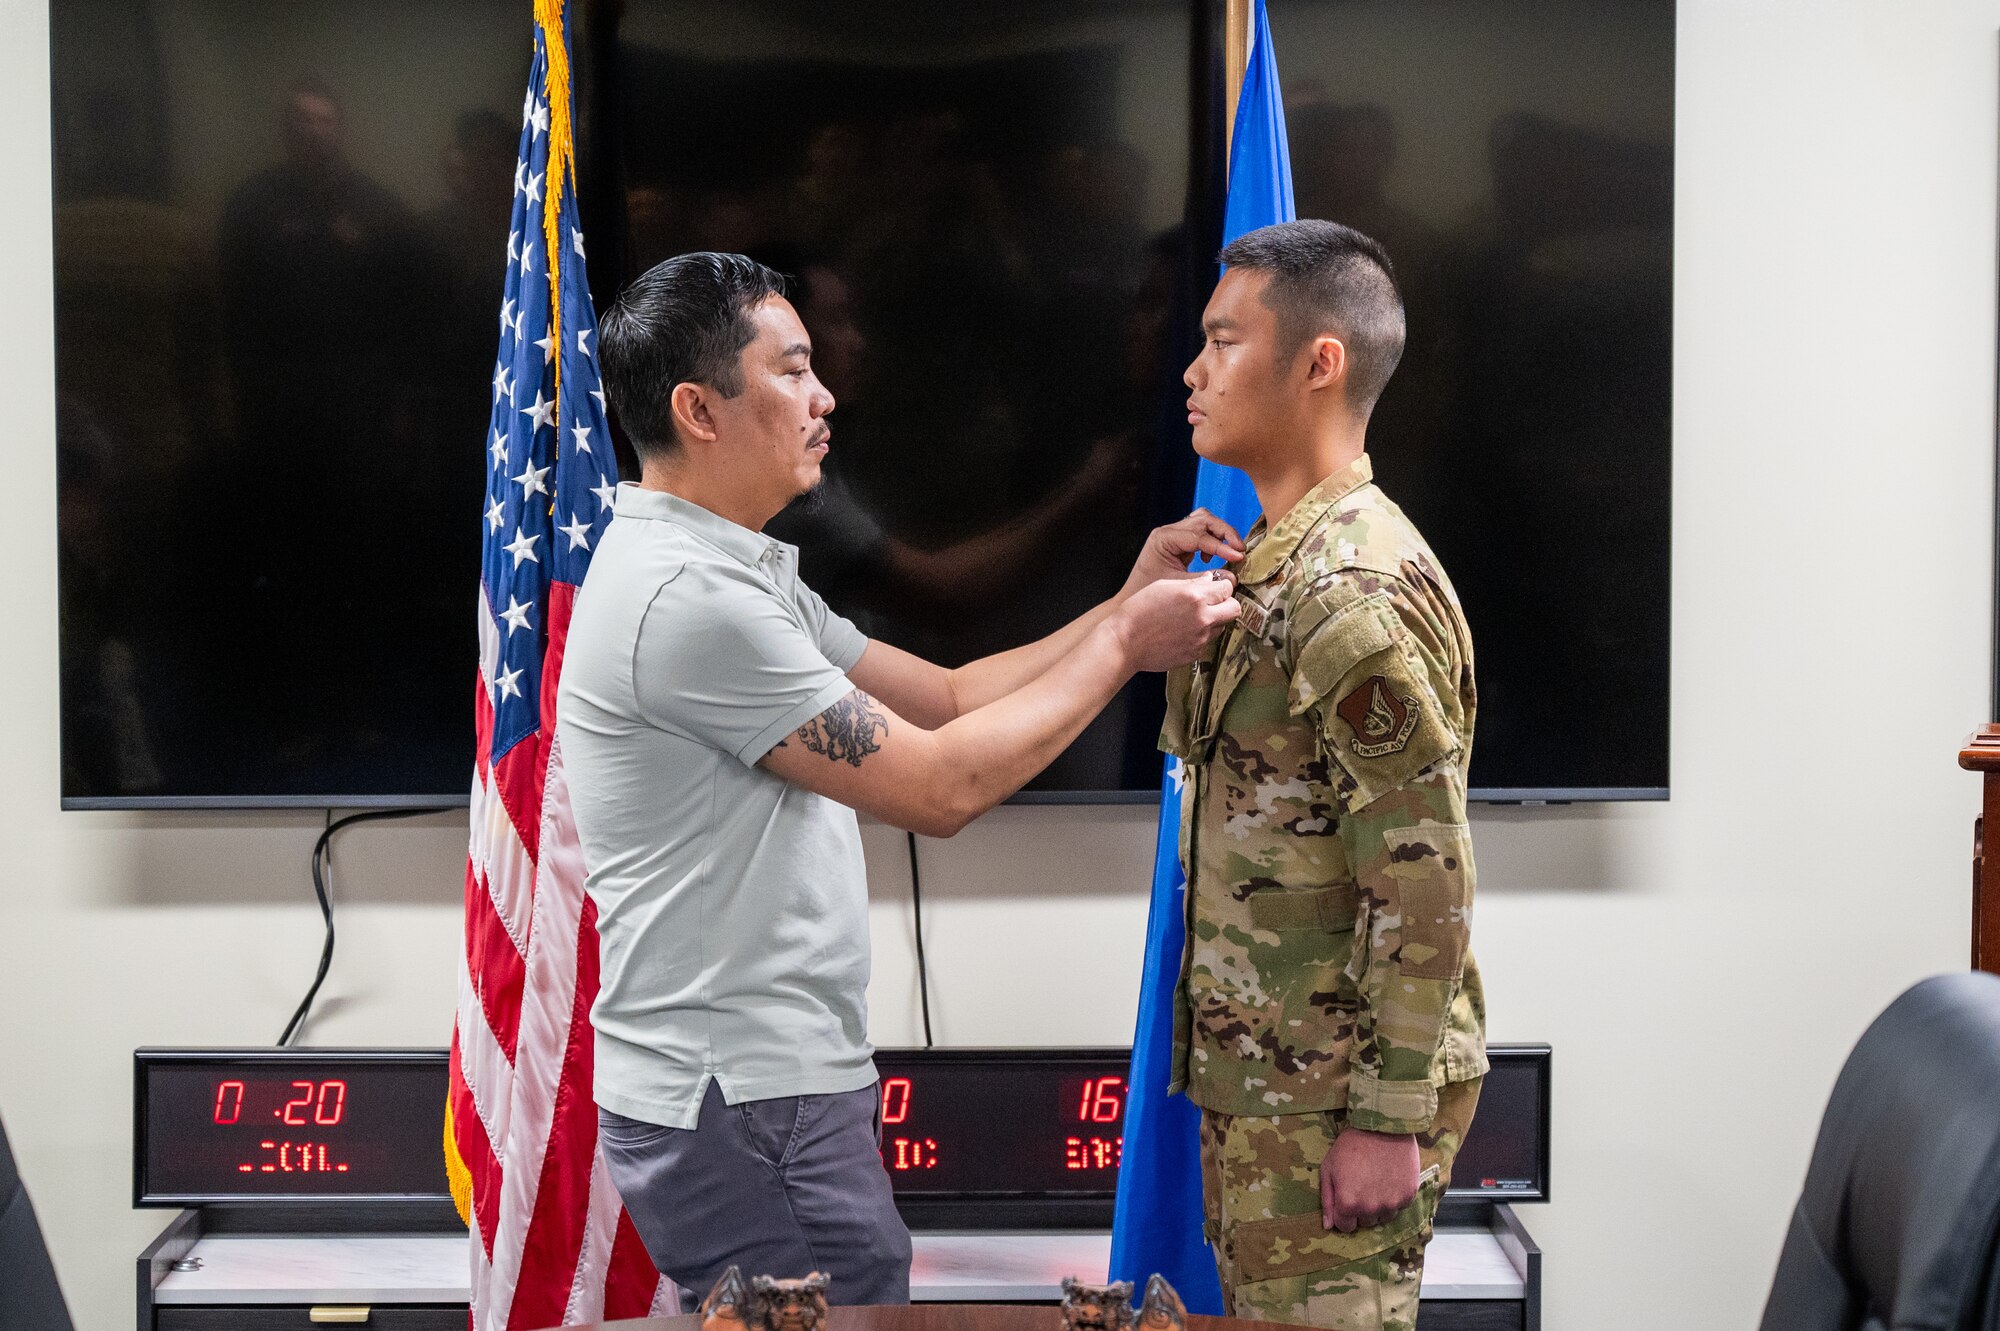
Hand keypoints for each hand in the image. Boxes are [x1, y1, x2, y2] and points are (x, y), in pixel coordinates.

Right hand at [1111, 571, 1239, 672]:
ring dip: (1214, 620)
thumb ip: (1192, 583)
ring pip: (1222, 626)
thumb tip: (1210, 582)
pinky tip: (1183, 632)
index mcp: (1195, 597)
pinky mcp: (1195, 653)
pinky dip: (1201, 635)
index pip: (1227, 588)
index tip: (1215, 588)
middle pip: (1234, 609)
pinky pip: (1207, 641)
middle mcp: (1203, 618)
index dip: (1222, 586)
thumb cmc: (1138, 611)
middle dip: (1226, 604)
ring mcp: (1200, 638)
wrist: (1125, 642)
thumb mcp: (1164, 585)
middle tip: (1213, 603)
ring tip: (1193, 619)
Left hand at [1120, 509, 1245, 599]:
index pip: (1199, 535)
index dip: (1221, 546)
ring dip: (1220, 535)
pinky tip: (1210, 559)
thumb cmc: (1148, 594)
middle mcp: (1168, 532)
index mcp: (1164, 538)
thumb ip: (1205, 581)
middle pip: (1204, 520)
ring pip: (1204, 522)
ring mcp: (1173, 535)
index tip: (1238, 557)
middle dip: (1225, 533)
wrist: (1132, 599)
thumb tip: (1232, 577)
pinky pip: (1201, 532)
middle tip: (1239, 551)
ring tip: (1229, 553)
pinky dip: (1212, 541)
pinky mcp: (1179, 542)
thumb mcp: (1178, 586)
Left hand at [1320, 1129, 1419, 1232]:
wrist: (1382, 1126)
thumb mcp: (1329, 1168)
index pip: (1346, 1227)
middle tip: (1362, 1185)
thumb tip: (1328, 1225)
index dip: (1344, 1214)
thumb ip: (1327, 1200)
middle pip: (1366, 1222)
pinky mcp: (1408, 1196)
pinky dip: (1394, 1197)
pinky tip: (1389, 1178)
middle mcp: (1371, 1210)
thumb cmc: (1351, 1145)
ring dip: (1379, 1205)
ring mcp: (1391, 1204)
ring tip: (1376, 1180)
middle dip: (1362, 1209)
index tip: (1347, 1199)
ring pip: (1384, 1217)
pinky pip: (1399, 1206)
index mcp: (1348, 1204)